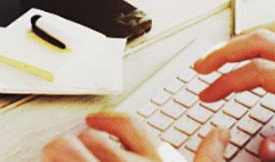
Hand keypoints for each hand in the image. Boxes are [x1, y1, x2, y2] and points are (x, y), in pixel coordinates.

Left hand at [41, 112, 228, 161]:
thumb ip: (209, 156)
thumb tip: (221, 133)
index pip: (129, 125)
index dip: (108, 119)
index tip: (95, 120)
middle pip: (92, 138)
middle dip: (79, 138)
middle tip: (72, 142)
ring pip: (66, 152)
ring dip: (57, 151)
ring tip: (53, 152)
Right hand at [193, 23, 274, 161]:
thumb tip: (263, 148)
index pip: (260, 72)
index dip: (227, 82)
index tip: (207, 95)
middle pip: (261, 40)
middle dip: (224, 51)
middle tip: (201, 67)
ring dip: (243, 37)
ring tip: (222, 53)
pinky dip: (266, 33)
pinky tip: (261, 46)